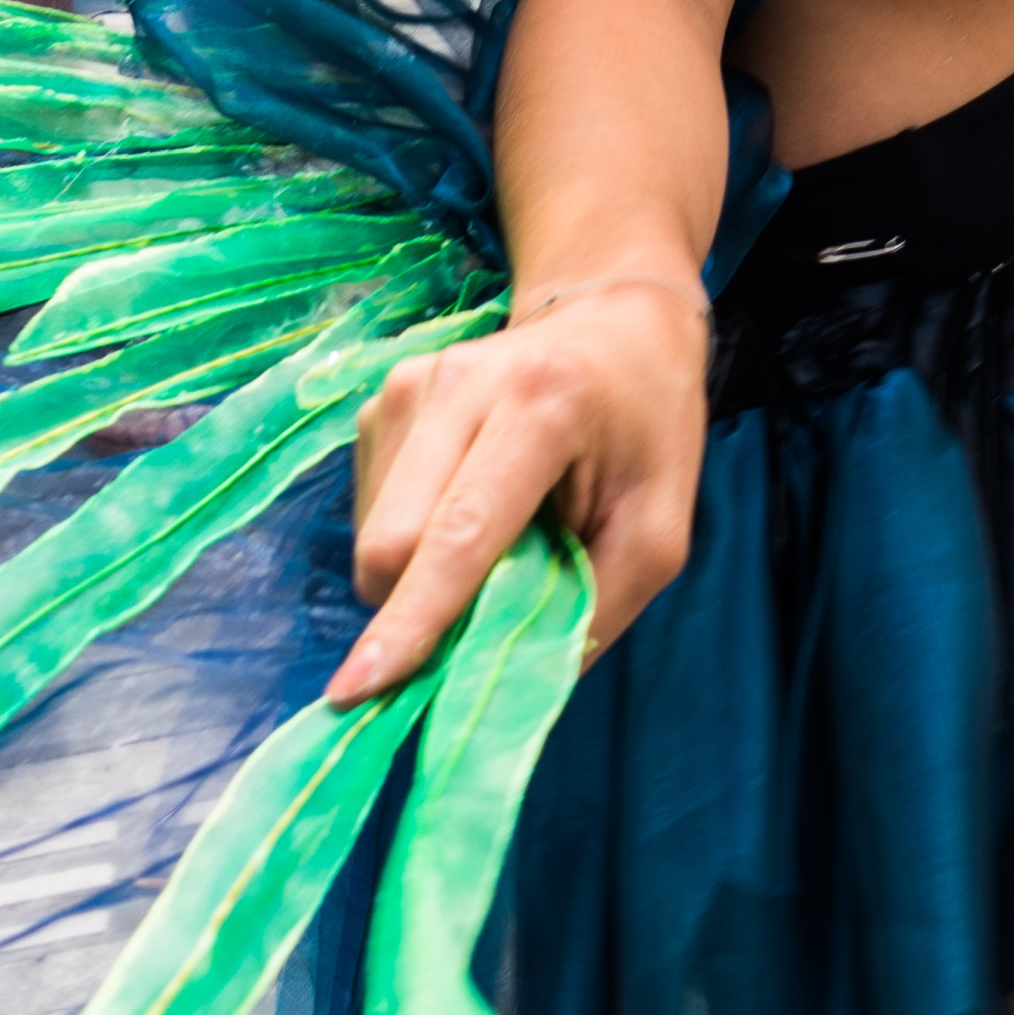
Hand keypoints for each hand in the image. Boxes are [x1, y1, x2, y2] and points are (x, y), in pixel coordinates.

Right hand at [324, 266, 707, 707]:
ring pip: (373, 536)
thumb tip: (498, 694)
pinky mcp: (380, 400)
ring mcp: (408, 384)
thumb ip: (589, 611)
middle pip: (393, 544)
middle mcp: (458, 383)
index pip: (460, 533)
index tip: (356, 690)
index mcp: (542, 403)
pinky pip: (370, 514)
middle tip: (492, 607)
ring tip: (498, 535)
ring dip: (421, 574)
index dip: (412, 620)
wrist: (613, 320)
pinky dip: (414, 541)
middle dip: (420, 609)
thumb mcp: (657, 529)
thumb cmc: (646, 428)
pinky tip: (466, 506)